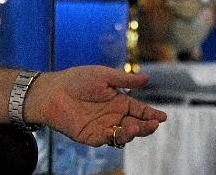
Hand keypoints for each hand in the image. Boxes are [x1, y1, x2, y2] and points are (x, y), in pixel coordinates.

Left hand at [26, 66, 165, 146]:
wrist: (53, 91)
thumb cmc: (77, 79)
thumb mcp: (103, 76)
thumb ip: (125, 80)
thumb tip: (147, 79)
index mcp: (119, 101)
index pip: (140, 110)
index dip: (151, 114)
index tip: (163, 117)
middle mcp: (113, 116)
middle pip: (135, 125)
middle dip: (146, 126)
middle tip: (153, 124)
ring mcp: (103, 127)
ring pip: (123, 135)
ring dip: (133, 132)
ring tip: (136, 126)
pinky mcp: (91, 136)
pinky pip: (106, 140)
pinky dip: (114, 137)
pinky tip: (119, 130)